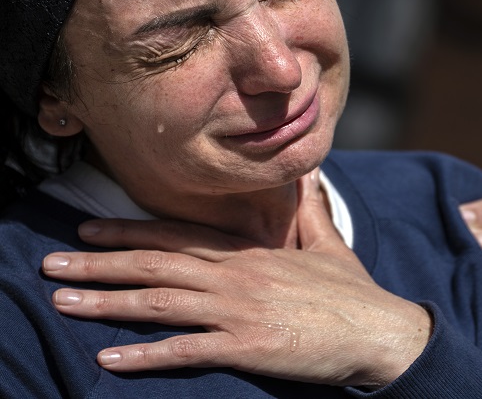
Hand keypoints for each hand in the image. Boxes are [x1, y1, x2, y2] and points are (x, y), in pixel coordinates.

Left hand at [41, 170, 430, 387]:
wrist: (379, 330)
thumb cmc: (352, 293)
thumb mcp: (328, 244)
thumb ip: (308, 209)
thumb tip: (308, 172)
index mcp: (250, 252)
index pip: (179, 236)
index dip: (131, 232)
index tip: (90, 229)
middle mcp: (236, 275)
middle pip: (157, 264)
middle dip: (99, 264)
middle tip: (52, 265)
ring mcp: (238, 310)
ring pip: (160, 301)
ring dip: (107, 302)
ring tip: (63, 304)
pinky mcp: (246, 346)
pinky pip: (186, 350)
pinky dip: (145, 355)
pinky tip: (109, 359)